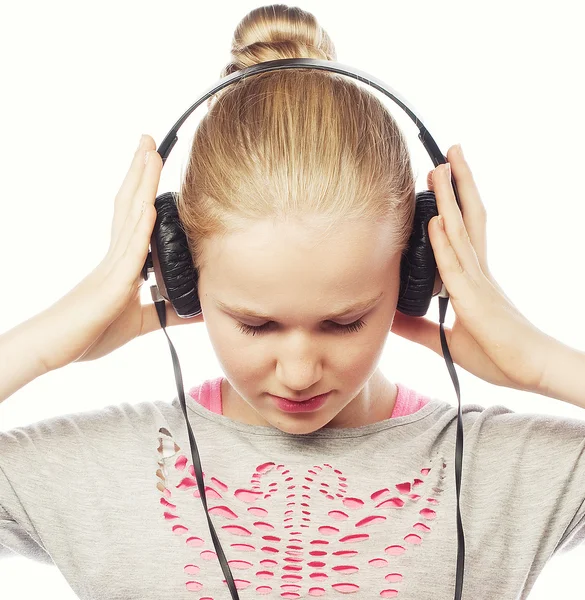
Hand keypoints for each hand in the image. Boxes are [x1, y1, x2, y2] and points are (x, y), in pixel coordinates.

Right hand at [39, 135, 202, 372]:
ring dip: (141, 184)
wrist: (54, 349)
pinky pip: (128, 251)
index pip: (136, 218)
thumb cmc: (90, 332)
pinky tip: (150, 206)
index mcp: (122, 263)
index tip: (155, 164)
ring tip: (150, 152)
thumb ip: (167, 313)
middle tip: (151, 141)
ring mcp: (112, 266)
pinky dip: (141, 226)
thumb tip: (198, 310)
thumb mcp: (140, 322)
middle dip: (141, 172)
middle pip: (130, 205)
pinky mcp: (111, 284)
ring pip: (129, 216)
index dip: (144, 190)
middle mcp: (116, 256)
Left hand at [390, 145, 549, 393]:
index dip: (454, 204)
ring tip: (440, 167)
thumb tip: (390, 318)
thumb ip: (419, 328)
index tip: (442, 180)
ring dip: (450, 199)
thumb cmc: (500, 355)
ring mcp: (478, 283)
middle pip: (468, 218)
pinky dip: (444, 243)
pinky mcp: (476, 300)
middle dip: (458, 185)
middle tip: (447, 153)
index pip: (463, 232)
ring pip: (461, 232)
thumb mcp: (447, 341)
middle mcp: (478, 272)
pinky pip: (456, 267)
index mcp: (473, 279)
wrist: (532, 371)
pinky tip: (435, 221)